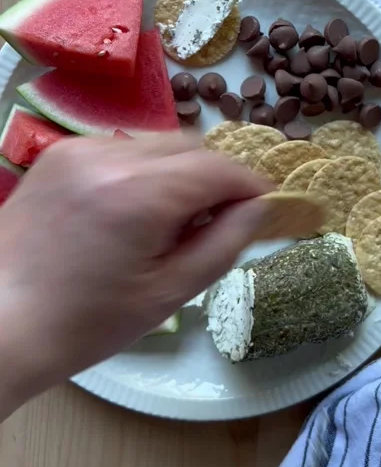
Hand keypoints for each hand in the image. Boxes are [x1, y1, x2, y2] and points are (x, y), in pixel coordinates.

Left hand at [0, 133, 268, 417]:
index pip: (220, 168)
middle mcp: (109, 155)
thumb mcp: (169, 293)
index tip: (267, 208)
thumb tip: (261, 208)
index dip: (251, 187)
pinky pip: (123, 148)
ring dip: (180, 171)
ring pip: (158, 143)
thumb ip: (224, 243)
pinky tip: (132, 211)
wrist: (1, 321)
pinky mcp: (60, 153)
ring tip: (171, 221)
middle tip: (218, 222)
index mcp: (139, 193)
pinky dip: (143, 170)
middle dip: (216, 178)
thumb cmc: (86, 323)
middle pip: (191, 146)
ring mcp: (79, 148)